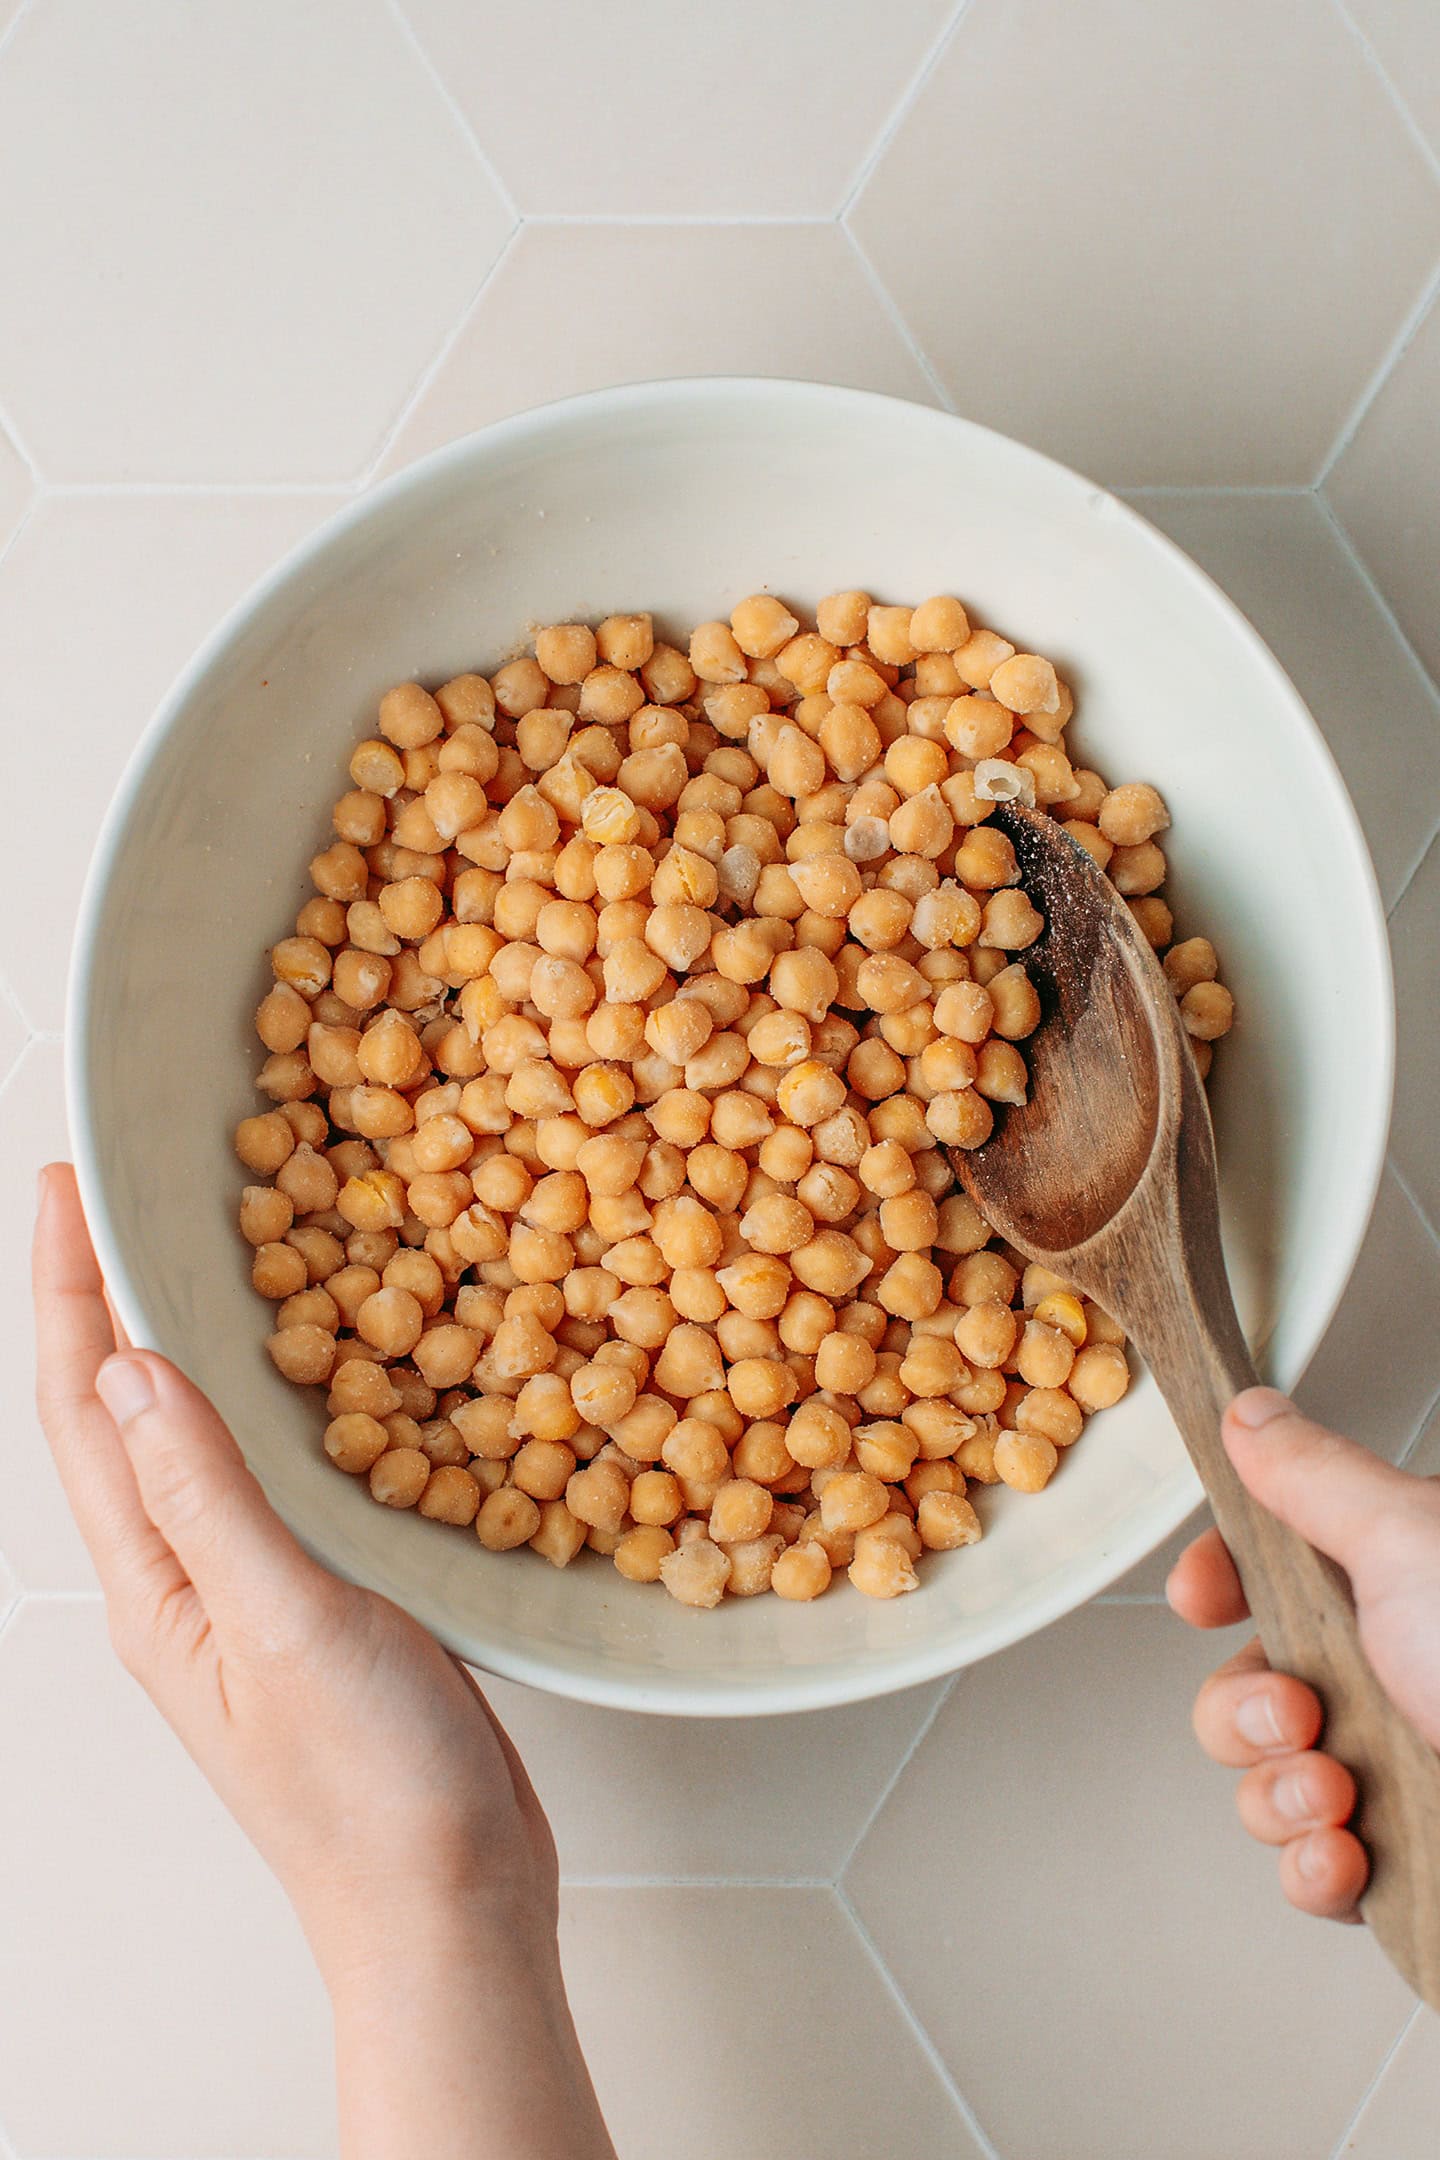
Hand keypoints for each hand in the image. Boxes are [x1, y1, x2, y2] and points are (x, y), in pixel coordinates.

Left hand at [33, 1164, 615, 2159]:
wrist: (450, 1900)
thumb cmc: (367, 1790)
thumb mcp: (282, 1626)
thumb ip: (207, 1496)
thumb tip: (128, 1367)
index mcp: (157, 1590)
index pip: (84, 1414)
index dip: (67, 1294)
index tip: (65, 1190)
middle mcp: (185, 1586)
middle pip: (118, 1420)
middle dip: (102, 1304)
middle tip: (115, 1202)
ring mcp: (249, 1598)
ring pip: (192, 1444)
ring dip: (178, 1346)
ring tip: (192, 1261)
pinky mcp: (318, 1606)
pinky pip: (266, 1479)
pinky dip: (265, 1406)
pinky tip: (308, 1379)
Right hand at [1168, 1387, 1439, 1922]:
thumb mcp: (1411, 1540)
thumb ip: (1315, 1476)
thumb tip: (1255, 1417)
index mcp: (1395, 1586)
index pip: (1269, 1572)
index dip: (1219, 1584)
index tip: (1206, 1597)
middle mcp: (1393, 1674)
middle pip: (1246, 1684)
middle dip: (1244, 1710)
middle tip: (1302, 1711)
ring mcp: (1400, 1772)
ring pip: (1268, 1781)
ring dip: (1277, 1794)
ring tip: (1336, 1792)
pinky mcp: (1412, 1863)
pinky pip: (1312, 1871)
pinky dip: (1312, 1869)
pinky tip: (1346, 1855)